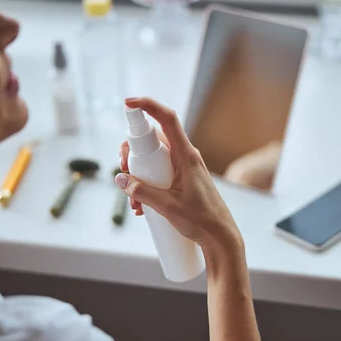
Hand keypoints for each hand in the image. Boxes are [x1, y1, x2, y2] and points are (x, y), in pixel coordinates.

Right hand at [116, 98, 242, 252]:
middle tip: (123, 171)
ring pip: (153, 158)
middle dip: (132, 152)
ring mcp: (183, 167)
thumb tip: (120, 179)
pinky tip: (140, 206)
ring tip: (134, 202)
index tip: (128, 102)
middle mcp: (185, 156)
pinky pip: (159, 172)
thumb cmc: (201, 220)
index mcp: (186, 156)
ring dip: (137, 174)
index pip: (167, 119)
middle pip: (153, 139)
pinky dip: (146, 184)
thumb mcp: (167, 206)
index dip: (148, 105)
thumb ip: (142, 192)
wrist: (220, 237)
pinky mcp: (181, 179)